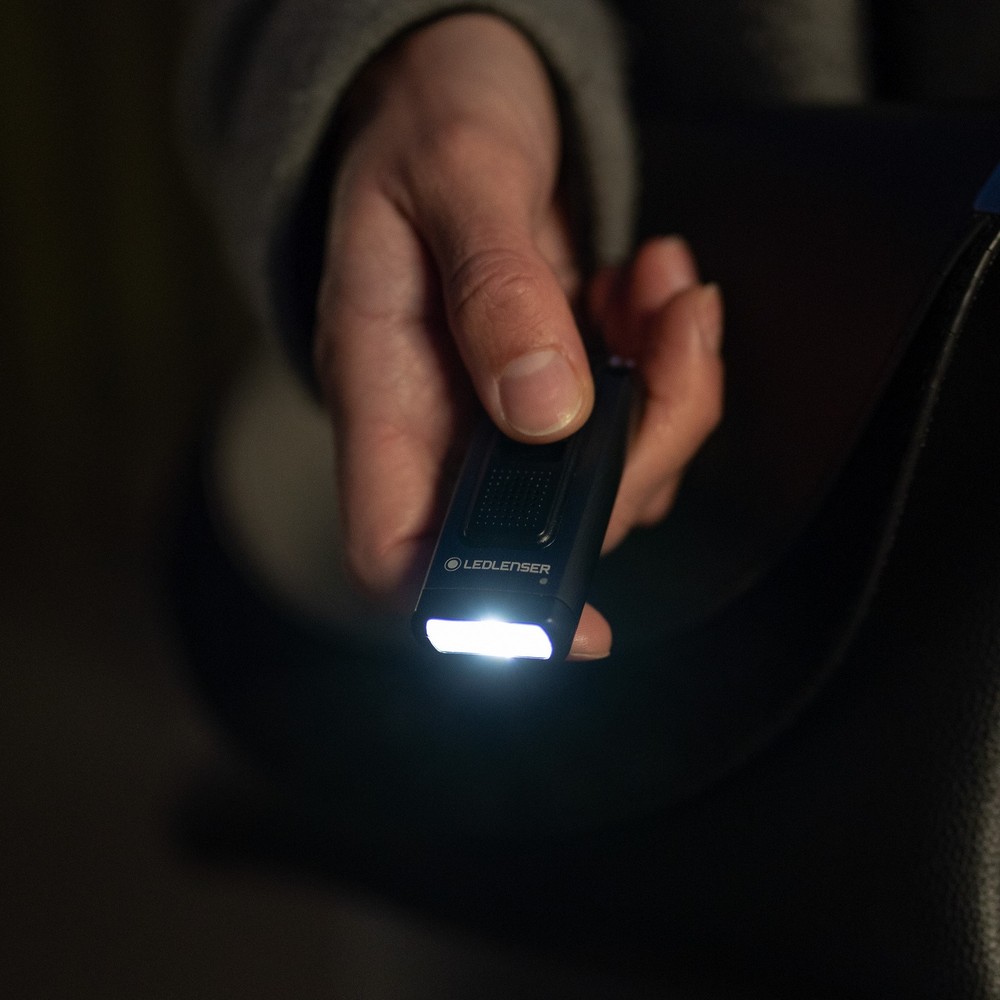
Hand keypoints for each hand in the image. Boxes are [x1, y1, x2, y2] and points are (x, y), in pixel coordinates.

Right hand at [314, 14, 722, 659]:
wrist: (451, 84)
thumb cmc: (424, 122)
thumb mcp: (451, 177)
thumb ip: (492, 290)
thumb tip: (545, 410)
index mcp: (381, 389)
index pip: (397, 549)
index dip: (469, 611)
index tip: (566, 630)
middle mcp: (441, 422)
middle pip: (543, 523)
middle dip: (639, 454)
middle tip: (674, 341)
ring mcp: (500, 408)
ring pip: (607, 474)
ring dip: (670, 395)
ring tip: (664, 292)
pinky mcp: (553, 380)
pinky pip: (633, 418)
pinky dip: (670, 364)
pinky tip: (654, 288)